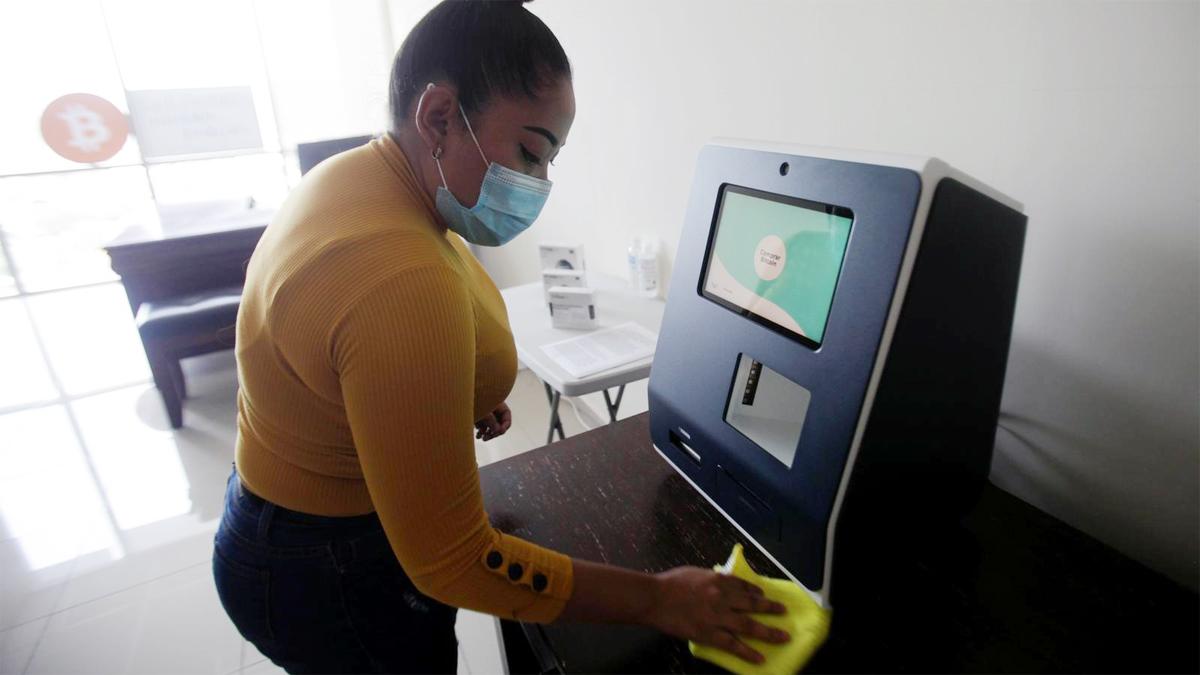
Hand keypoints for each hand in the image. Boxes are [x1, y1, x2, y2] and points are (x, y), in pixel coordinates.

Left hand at [475, 402, 511, 440]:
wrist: (456, 396)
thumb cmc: (472, 401)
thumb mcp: (484, 412)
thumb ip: (492, 422)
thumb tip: (498, 431)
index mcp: (496, 403)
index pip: (506, 415)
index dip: (505, 424)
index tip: (500, 432)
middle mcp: (491, 407)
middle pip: (499, 422)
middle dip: (495, 431)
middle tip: (488, 438)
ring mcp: (484, 411)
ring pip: (490, 425)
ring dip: (488, 433)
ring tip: (483, 438)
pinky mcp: (477, 415)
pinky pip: (483, 425)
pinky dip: (482, 431)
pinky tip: (478, 435)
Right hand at [645, 566, 788, 664]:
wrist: (654, 597)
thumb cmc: (670, 583)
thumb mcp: (695, 573)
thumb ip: (711, 579)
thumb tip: (721, 583)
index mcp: (719, 580)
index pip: (743, 585)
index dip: (756, 591)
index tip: (764, 594)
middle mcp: (723, 598)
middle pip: (752, 604)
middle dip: (770, 608)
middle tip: (784, 611)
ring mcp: (717, 617)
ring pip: (749, 626)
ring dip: (769, 631)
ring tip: (783, 636)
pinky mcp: (709, 634)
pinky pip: (733, 645)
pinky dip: (748, 652)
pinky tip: (760, 658)